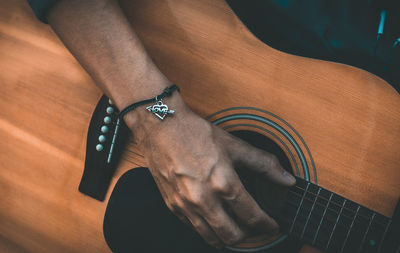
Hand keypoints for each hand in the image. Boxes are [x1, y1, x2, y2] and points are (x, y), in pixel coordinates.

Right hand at [125, 93, 295, 247]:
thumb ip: (264, 164)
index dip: (267, 224)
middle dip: (249, 235)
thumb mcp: (234, 145)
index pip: (252, 217)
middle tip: (254, 227)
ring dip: (227, 237)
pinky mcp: (172, 205)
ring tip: (235, 226)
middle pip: (233, 236)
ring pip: (211, 239)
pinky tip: (213, 217)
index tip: (272, 224)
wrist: (161, 126)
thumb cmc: (195, 133)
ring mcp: (185, 205)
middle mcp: (204, 199)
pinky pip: (193, 228)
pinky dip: (207, 229)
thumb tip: (287, 179)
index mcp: (223, 183)